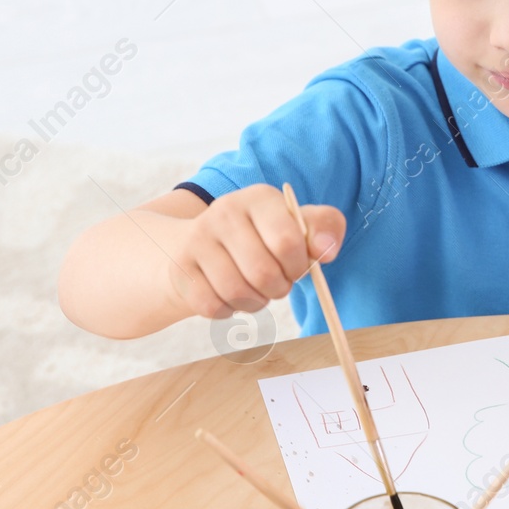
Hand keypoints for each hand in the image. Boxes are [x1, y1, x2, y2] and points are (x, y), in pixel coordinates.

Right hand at [170, 184, 345, 318]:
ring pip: (237, 293)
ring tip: (256, 290)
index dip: (298, 267)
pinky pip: (212, 306)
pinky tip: (231, 296)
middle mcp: (224, 211)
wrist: (204, 243)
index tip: (296, 267)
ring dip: (255, 302)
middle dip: (278, 288)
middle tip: (277, 283)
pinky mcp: (180, 268)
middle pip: (263, 273)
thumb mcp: (297, 225)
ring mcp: (198, 239)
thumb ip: (325, 228)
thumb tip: (327, 250)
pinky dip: (229, 310)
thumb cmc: (264, 237)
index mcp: (259, 198)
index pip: (288, 242)